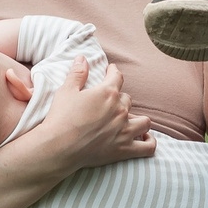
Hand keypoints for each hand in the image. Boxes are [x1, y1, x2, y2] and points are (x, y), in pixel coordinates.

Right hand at [30, 58, 153, 169]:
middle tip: (111, 103)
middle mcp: (120, 110)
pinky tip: (144, 138)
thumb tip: (82, 58)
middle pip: (128, 99)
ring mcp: (125, 130)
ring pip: (144, 121)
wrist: (59, 147)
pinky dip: (149, 142)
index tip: (111, 70)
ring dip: (138, 119)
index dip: (113, 72)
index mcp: (107, 93)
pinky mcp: (125, 149)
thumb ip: (77, 73)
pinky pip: (147, 147)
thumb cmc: (61, 118)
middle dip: (120, 99)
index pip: (117, 77)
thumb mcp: (66, 91)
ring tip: (130, 120)